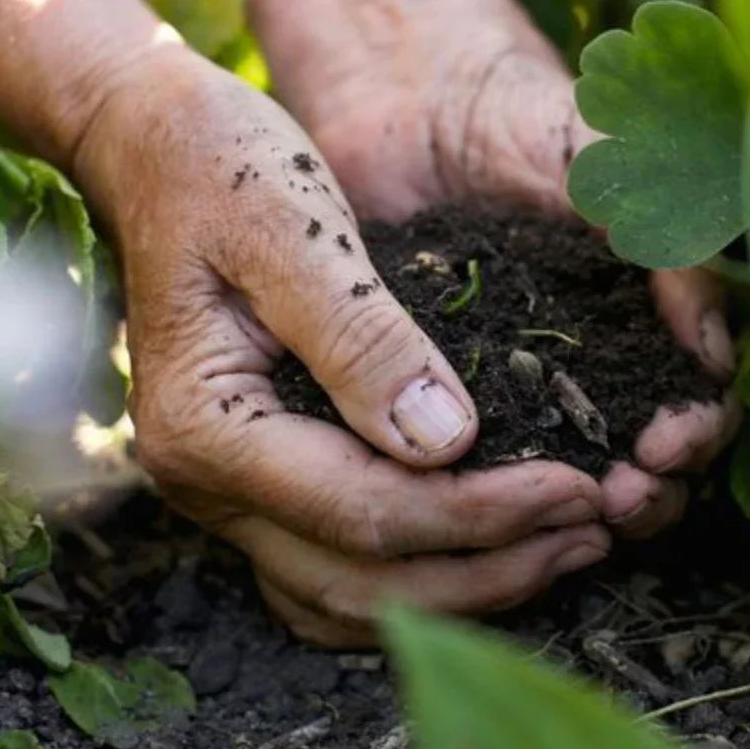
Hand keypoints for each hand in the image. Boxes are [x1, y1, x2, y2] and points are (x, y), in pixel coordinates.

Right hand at [73, 50, 608, 645]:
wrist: (158, 151)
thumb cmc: (219, 169)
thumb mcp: (294, 231)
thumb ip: (362, 339)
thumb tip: (447, 441)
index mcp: (207, 425)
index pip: (365, 512)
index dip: (482, 514)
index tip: (577, 488)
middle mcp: (205, 483)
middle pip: (362, 581)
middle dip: (488, 570)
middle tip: (591, 535)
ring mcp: (225, 493)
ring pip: (347, 598)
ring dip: (459, 590)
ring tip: (561, 551)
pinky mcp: (256, 480)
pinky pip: (333, 570)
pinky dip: (411, 579)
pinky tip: (485, 554)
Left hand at [250, 0, 741, 538]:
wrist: (408, 103)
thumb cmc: (522, 122)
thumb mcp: (614, 172)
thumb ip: (671, 249)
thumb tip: (710, 353)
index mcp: (643, 323)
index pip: (695, 404)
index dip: (695, 435)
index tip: (667, 444)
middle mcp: (590, 366)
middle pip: (643, 461)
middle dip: (648, 490)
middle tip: (620, 497)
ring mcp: (519, 386)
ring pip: (568, 475)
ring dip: (582, 508)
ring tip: (570, 514)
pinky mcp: (446, 393)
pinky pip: (478, 458)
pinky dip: (493, 492)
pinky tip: (489, 506)